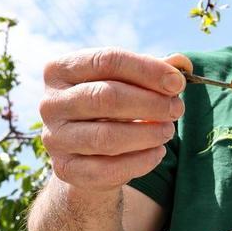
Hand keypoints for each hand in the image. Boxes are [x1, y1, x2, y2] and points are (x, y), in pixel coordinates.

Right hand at [40, 48, 191, 192]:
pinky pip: (107, 169)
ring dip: (147, 133)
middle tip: (177, 109)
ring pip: (107, 137)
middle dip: (151, 103)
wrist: (87, 153)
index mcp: (61, 70)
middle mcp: (50, 103)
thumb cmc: (113, 107)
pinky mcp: (65, 170)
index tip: (178, 83)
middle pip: (107, 97)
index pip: (107, 60)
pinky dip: (140, 162)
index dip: (148, 70)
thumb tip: (181, 64)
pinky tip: (158, 153)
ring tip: (168, 131)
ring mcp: (54, 138)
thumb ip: (155, 69)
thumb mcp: (129, 81)